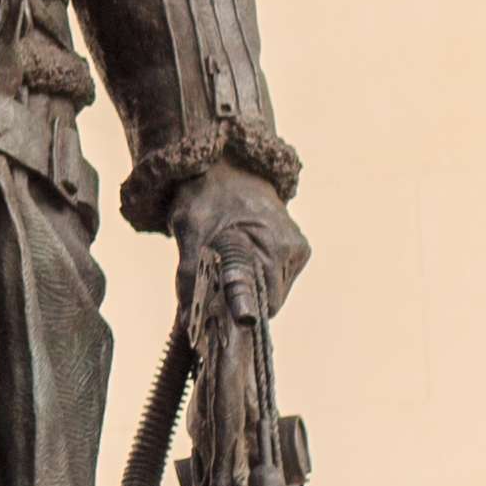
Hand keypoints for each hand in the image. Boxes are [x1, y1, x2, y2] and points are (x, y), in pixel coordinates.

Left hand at [167, 162, 308, 318]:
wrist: (226, 165)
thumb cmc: (206, 197)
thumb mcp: (189, 231)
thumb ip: (190, 274)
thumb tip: (187, 317)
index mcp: (273, 248)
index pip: (265, 304)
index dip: (242, 314)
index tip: (224, 320)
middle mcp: (292, 251)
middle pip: (268, 302)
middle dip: (241, 299)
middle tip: (215, 282)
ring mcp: (297, 250)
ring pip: (272, 293)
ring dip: (249, 286)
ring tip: (228, 261)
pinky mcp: (298, 249)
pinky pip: (276, 279)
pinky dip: (258, 275)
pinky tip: (243, 254)